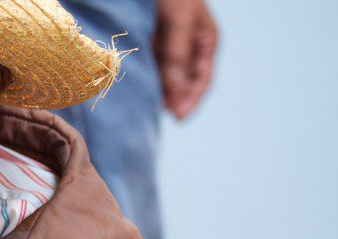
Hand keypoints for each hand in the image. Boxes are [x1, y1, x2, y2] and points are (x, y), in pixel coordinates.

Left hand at [153, 0, 217, 119]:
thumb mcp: (179, 22)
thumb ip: (178, 57)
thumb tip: (177, 95)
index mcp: (205, 42)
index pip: (202, 80)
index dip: (191, 100)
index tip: (178, 117)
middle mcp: (188, 47)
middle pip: (181, 83)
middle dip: (170, 101)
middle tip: (154, 118)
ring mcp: (168, 47)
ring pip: (163, 78)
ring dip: (155, 93)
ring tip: (142, 109)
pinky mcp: (149, 45)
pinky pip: (147, 68)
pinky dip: (142, 80)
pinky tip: (132, 91)